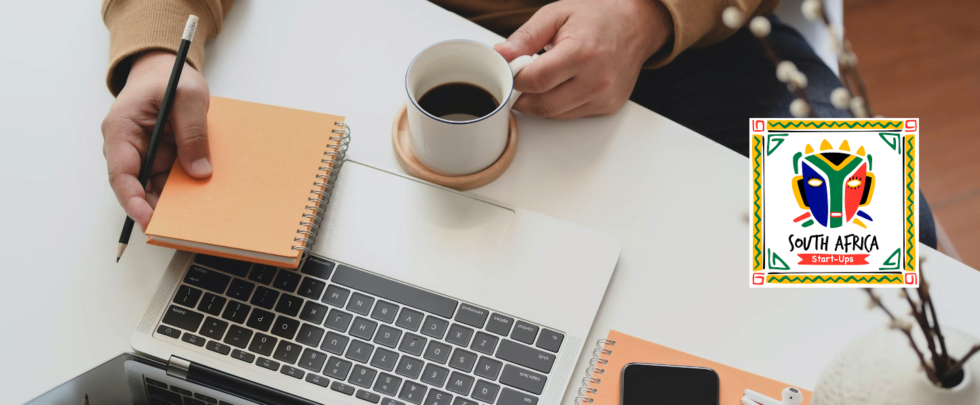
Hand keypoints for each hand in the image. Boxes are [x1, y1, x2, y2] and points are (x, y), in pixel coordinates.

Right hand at [101, 51, 211, 230]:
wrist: (166, 70)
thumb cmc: (171, 77)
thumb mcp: (188, 96)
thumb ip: (193, 131)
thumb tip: (199, 171)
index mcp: (122, 130)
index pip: (122, 174)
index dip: (133, 201)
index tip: (149, 221)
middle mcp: (128, 148)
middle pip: (138, 188)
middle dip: (158, 209)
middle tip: (182, 227)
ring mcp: (144, 156)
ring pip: (154, 189)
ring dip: (173, 203)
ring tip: (196, 219)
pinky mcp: (159, 159)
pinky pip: (169, 182)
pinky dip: (183, 192)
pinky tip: (201, 202)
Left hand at [494, 0, 672, 118]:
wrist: (637, 24)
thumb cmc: (598, 16)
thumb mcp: (556, 15)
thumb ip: (525, 37)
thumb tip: (500, 55)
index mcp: (582, 53)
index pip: (535, 81)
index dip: (516, 79)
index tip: (512, 71)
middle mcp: (597, 80)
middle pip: (543, 105)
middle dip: (524, 96)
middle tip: (522, 79)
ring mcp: (605, 97)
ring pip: (556, 115)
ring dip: (541, 102)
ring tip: (546, 77)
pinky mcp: (609, 107)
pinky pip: (572, 115)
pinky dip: (560, 104)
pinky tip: (564, 84)